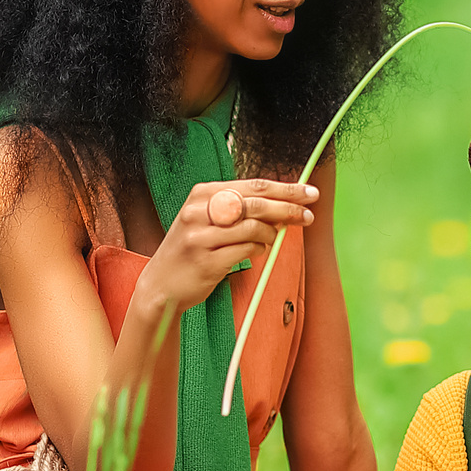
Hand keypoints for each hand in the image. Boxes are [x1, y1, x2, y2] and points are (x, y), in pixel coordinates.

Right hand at [139, 178, 316, 317]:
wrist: (161, 284)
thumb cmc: (192, 249)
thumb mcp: (207, 219)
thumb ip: (239, 208)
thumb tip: (284, 203)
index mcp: (202, 194)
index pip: (253, 186)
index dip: (286, 189)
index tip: (309, 193)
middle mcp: (198, 212)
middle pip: (257, 204)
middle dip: (289, 209)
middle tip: (309, 216)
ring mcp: (200, 237)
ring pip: (254, 228)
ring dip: (271, 235)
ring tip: (272, 240)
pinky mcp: (206, 262)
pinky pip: (246, 251)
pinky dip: (258, 250)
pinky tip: (257, 251)